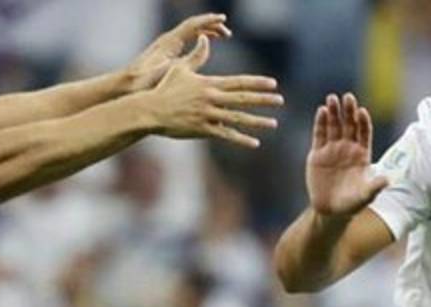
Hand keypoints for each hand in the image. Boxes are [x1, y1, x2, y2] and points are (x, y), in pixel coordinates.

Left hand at [124, 13, 231, 92]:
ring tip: (221, 36)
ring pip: (190, 32)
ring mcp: (166, 45)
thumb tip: (205, 43)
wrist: (126, 85)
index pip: (193, 24)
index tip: (223, 19)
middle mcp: (168, 40)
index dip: (209, 20)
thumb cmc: (145, 80)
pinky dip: (198, 40)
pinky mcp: (166, 53)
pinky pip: (186, 40)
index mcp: (170, 42)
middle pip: (193, 25)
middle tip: (227, 31)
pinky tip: (205, 47)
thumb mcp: (171, 71)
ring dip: (206, 32)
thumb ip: (190, 59)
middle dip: (211, 25)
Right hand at [144, 35, 282, 147]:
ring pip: (237, 118)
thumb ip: (196, 56)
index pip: (238, 83)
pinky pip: (226, 135)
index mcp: (209, 84)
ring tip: (273, 123)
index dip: (256, 83)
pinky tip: (255, 143)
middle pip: (242, 99)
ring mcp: (208, 115)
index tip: (272, 84)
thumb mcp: (180, 69)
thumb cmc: (164, 88)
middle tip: (280, 100)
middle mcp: (211, 99)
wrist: (150, 110)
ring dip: (257, 121)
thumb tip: (205, 40)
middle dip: (263, 100)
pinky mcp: (202, 129)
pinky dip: (241, 139)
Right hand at [306, 93, 388, 216]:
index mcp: (362, 154)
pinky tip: (322, 111)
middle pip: (349, 125)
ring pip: (334, 126)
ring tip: (332, 99)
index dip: (363, 122)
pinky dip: (320, 123)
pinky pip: (319, 135)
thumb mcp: (365, 196)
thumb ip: (374, 186)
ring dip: (334, 112)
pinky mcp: (317, 153)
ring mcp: (332, 149)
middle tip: (348, 97)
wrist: (331, 210)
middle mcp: (348, 147)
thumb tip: (387, 180)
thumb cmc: (352, 203)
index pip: (364, 133)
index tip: (362, 111)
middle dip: (349, 111)